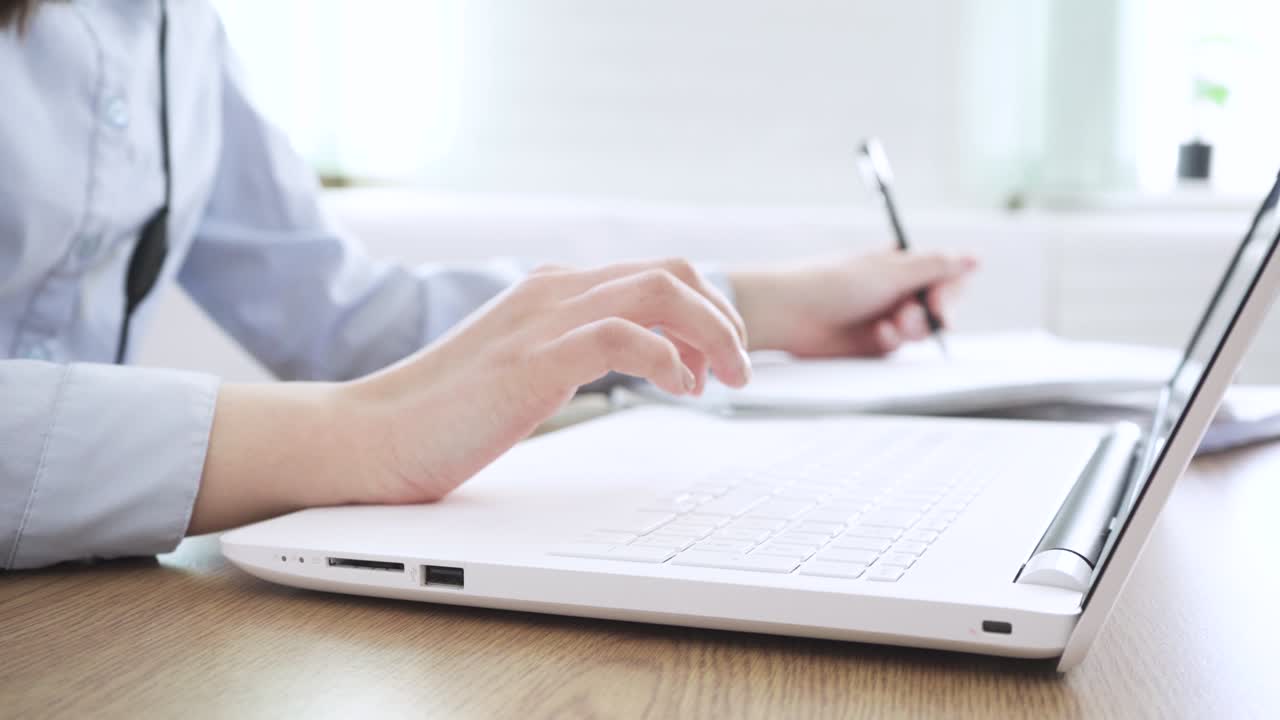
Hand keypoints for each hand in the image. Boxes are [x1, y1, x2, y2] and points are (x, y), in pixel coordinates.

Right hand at [192, 259, 749, 530]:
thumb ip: (568, 350)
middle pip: (671, 272)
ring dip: (711, 332)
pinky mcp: (533, 358)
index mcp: (549, 290)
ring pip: (659, 291)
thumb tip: (631, 362)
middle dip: (721, 316)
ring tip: (725, 379)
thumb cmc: (439, 415)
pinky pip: (623, 336)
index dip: (702, 310)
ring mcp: (542, 319)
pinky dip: (667, 357)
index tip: (719, 357)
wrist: (370, 437)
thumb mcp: (518, 368)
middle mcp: (552, 291)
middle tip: (737, 369)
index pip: (652, 273)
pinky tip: (679, 390)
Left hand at [730, 251, 976, 357]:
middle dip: (933, 313)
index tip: (941, 303)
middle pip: (939, 304)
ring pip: (922, 328)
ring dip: (914, 326)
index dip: (950, 292)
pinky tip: (877, 334)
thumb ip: (936, 267)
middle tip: (924, 316)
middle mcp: (896, 289)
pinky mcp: (873, 343)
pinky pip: (900, 346)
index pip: (946, 275)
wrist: (791, 313)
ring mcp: (886, 315)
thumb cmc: (833, 283)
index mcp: (901, 263)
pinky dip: (893, 340)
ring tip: (894, 323)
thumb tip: (974, 257)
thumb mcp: (890, 270)